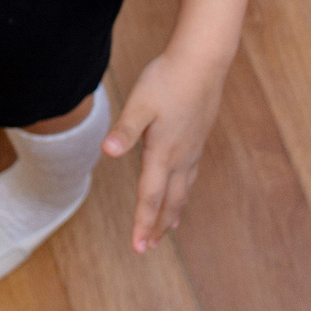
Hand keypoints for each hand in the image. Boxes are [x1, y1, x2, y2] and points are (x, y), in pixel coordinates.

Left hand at [103, 50, 225, 252]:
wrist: (203, 62)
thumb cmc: (167, 80)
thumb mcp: (140, 103)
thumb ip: (125, 129)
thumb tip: (108, 151)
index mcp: (163, 153)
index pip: (150, 197)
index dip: (143, 224)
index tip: (138, 248)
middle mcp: (180, 157)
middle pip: (169, 201)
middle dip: (158, 226)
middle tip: (149, 248)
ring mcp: (192, 149)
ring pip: (183, 190)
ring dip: (173, 212)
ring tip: (169, 228)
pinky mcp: (198, 139)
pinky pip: (191, 175)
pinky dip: (184, 191)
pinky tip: (183, 188)